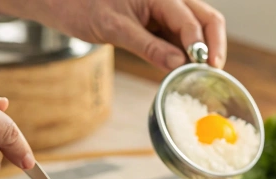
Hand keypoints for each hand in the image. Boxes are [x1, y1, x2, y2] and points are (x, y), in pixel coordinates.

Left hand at [48, 0, 226, 70]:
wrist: (61, 0)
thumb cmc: (81, 6)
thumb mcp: (114, 28)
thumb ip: (148, 46)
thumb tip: (178, 64)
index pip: (191, 21)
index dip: (201, 46)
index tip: (204, 69)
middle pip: (207, 19)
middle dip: (214, 44)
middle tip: (213, 71)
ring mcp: (166, 9)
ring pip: (198, 28)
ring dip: (202, 50)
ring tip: (199, 74)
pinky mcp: (159, 21)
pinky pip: (182, 36)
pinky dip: (187, 52)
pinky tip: (184, 67)